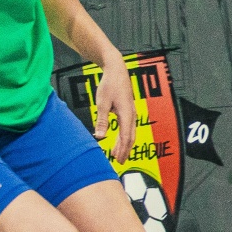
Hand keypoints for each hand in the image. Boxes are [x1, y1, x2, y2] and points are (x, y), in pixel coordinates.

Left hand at [90, 51, 139, 166]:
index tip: (118, 160)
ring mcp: (131, 112)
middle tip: (119, 162)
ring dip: (125, 144)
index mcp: (127, 114)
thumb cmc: (110, 84)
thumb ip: (102, 120)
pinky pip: (128, 126)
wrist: (117, 69)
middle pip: (130, 137)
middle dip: (125, 150)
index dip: (122, 150)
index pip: (126, 137)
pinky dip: (124, 136)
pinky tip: (119, 140)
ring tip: (118, 154)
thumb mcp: (102, 103)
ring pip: (130, 132)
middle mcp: (132, 114)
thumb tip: (100, 136)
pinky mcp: (128, 109)